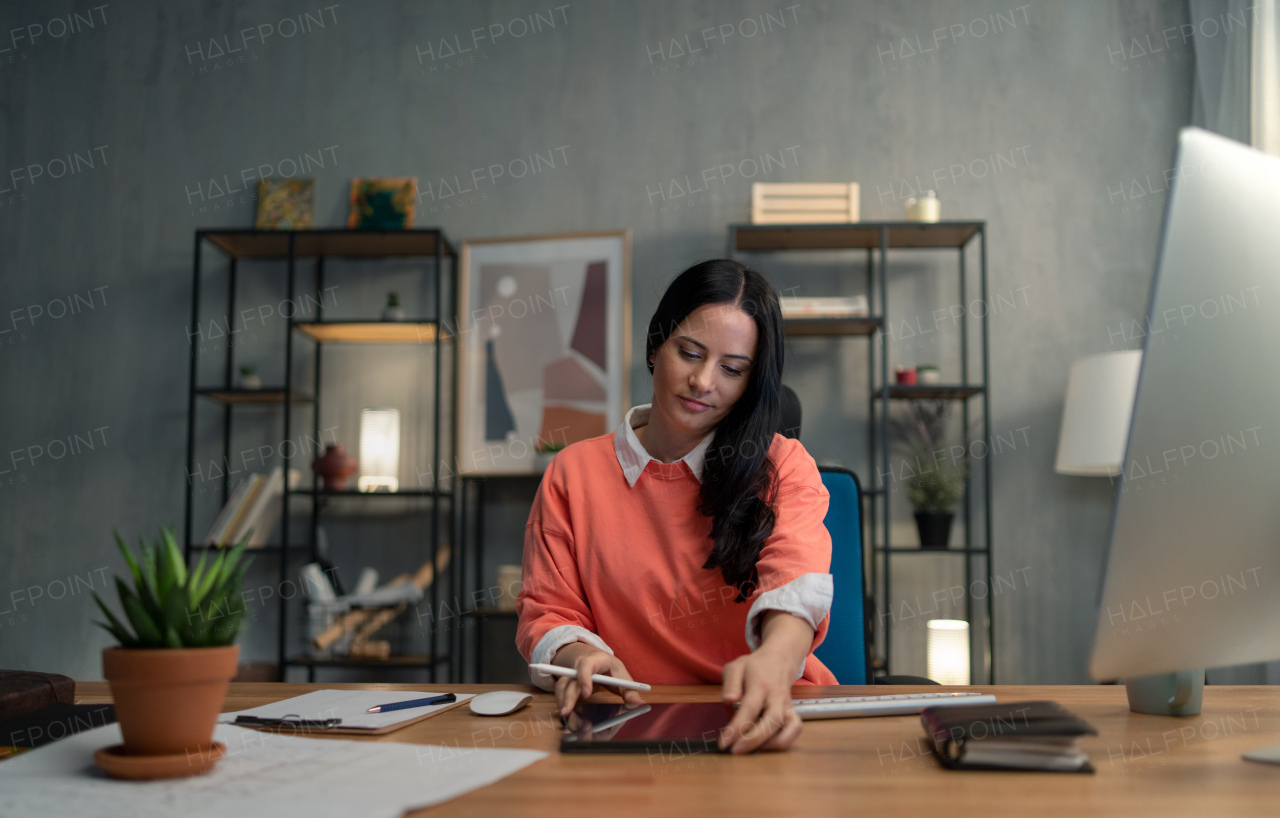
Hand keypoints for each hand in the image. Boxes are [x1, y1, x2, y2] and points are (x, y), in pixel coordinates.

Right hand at [551, 642, 644, 716]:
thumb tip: (638, 702)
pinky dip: (563, 705)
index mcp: (595, 660)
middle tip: (568, 713)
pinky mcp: (567, 685)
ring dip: (562, 702)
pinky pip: (560, 694)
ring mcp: (570, 675)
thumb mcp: (621, 675)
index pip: (586, 665)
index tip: (586, 694)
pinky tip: (567, 716)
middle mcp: (578, 666)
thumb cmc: (610, 667)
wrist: (596, 659)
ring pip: (561, 687)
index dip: (584, 678)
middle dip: (568, 697)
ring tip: (566, 717)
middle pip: (570, 680)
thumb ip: (629, 689)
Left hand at [718, 611, 812, 753]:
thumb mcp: (736, 667)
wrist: (779, 659)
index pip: (750, 708)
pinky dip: (785, 741)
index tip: (723, 743)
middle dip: (754, 740)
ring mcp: (787, 705)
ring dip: (773, 744)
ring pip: (789, 727)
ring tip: (753, 751)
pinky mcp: (792, 712)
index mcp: (760, 683)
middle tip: (736, 751)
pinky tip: (767, 745)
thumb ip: (731, 684)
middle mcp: (777, 696)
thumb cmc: (754, 666)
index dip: (737, 727)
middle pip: (772, 720)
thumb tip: (729, 701)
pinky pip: (795, 729)